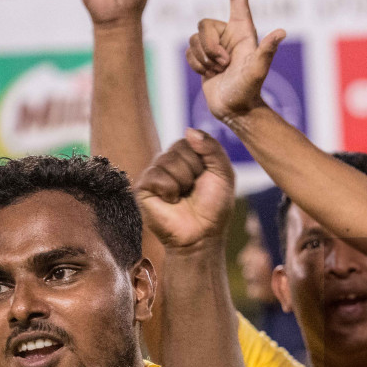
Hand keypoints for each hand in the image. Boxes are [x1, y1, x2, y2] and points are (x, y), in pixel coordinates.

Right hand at [134, 130, 236, 250]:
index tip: (206, 179)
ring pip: (167, 161)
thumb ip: (213, 148)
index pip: (190, 139)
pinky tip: (171, 202)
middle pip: (179, 148)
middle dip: (193, 171)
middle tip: (193, 190)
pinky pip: (156, 176)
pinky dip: (169, 190)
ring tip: (183, 197)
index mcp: (187, 157)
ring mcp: (154, 174)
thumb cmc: (214, 208)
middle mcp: (168, 162)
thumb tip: (189, 130)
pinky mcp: (143, 188)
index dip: (203, 161)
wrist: (202, 235)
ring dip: (182, 182)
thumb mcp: (223, 174)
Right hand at [187, 0, 284, 123]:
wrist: (235, 110)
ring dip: (203, 59)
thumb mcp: (258, 69)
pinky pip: (188, 52)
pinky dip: (196, 65)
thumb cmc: (249, 90)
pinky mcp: (203, 57)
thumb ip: (267, 50)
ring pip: (193, 39)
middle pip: (203, 24)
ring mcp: (215, 46)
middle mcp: (228, 34)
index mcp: (243, 31)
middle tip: (224, 64)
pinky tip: (209, 74)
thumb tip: (281, 32)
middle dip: (209, 46)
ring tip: (219, 71)